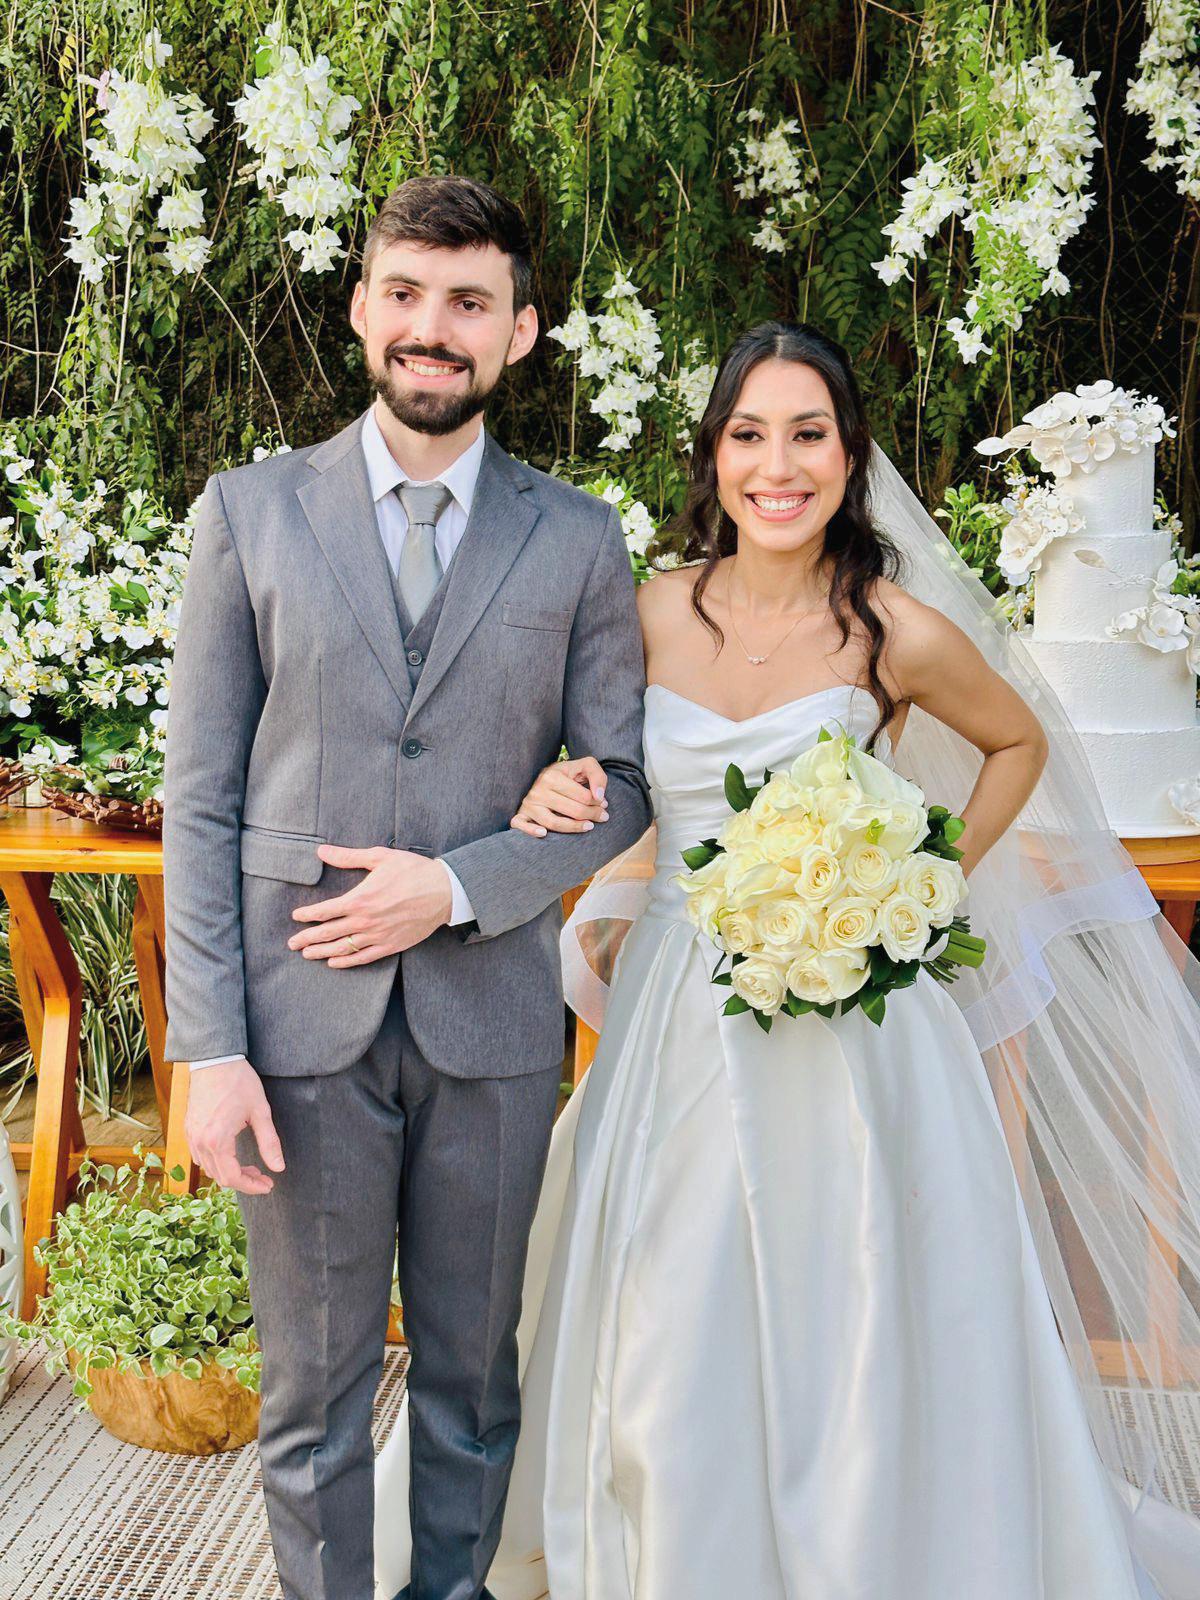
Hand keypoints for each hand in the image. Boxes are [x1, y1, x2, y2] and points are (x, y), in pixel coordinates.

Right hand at [185, 1057, 284, 1195]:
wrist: (215, 1060)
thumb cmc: (239, 1082)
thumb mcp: (260, 1111)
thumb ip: (269, 1142)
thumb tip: (279, 1168)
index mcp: (218, 1140)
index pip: (233, 1178)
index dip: (252, 1187)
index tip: (268, 1185)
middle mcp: (200, 1142)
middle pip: (220, 1178)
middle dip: (244, 1181)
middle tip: (264, 1177)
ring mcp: (192, 1136)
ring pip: (209, 1169)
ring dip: (230, 1173)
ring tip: (251, 1166)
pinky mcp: (189, 1129)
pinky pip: (200, 1157)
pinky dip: (217, 1162)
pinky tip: (232, 1155)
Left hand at [287, 846, 452, 965]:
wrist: (443, 892)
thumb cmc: (412, 871)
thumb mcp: (379, 857)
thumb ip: (348, 857)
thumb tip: (322, 851)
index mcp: (360, 899)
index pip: (325, 910)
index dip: (307, 915)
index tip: (297, 916)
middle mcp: (365, 921)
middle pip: (328, 933)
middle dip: (307, 939)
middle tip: (292, 944)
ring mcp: (377, 936)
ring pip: (342, 948)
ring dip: (321, 952)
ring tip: (307, 954)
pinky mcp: (390, 945)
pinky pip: (363, 957)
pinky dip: (346, 962)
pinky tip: (334, 963)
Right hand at [511, 757, 608, 837]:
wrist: (546, 778)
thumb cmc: (568, 774)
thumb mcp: (584, 766)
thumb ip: (597, 776)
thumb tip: (599, 797)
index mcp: (552, 776)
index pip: (582, 796)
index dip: (597, 802)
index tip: (603, 803)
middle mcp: (538, 790)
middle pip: (571, 810)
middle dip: (592, 815)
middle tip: (603, 817)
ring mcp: (528, 804)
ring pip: (552, 822)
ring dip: (573, 828)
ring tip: (589, 826)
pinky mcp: (521, 815)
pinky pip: (521, 825)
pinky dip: (531, 830)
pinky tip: (544, 834)